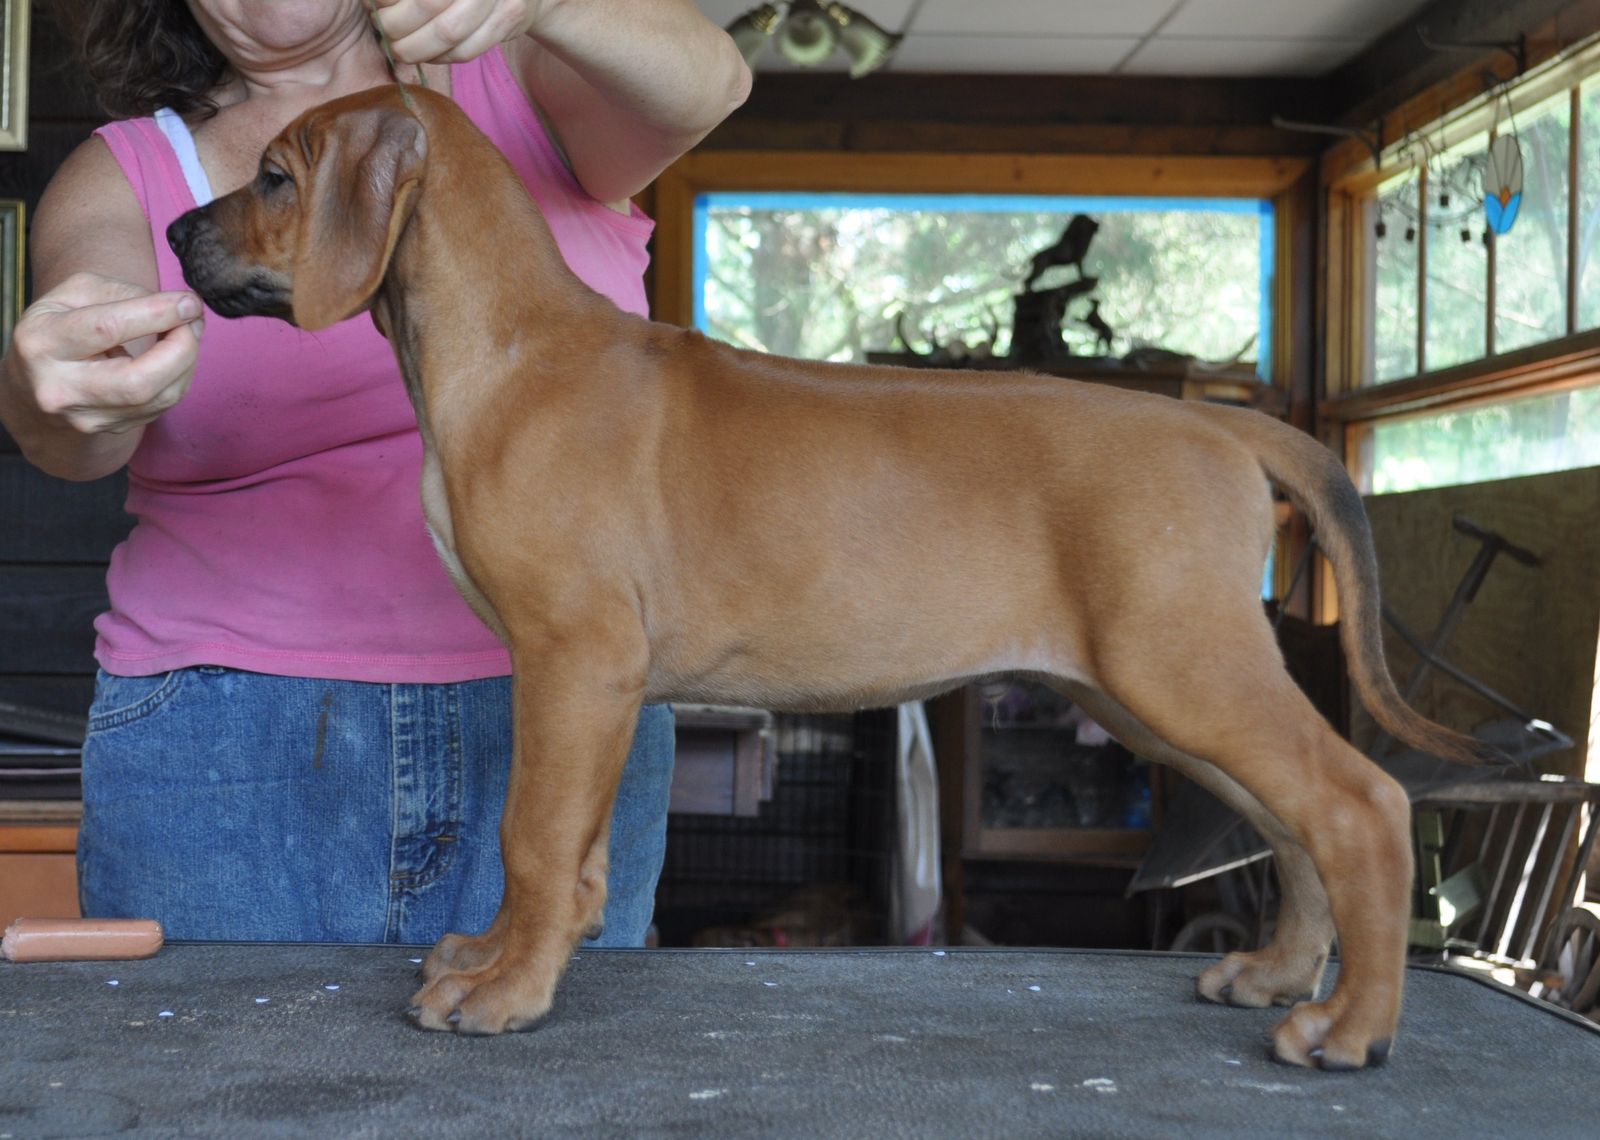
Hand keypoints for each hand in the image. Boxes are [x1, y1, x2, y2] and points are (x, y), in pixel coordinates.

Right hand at [5, 273, 203, 436]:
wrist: (36, 385)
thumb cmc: (59, 327)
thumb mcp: (73, 294)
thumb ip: (123, 293)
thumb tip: (180, 307)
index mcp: (42, 343)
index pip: (107, 328)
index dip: (157, 313)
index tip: (189, 302)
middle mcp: (61, 389)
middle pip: (139, 381)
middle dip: (181, 348)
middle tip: (193, 321)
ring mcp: (87, 417)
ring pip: (159, 397)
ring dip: (187, 361)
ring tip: (187, 332)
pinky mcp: (113, 429)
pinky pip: (163, 405)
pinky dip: (179, 376)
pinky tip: (176, 355)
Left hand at [371, 0, 549, 64]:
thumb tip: (373, 4)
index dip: (390, 1)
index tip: (373, 7)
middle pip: (429, 5)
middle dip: (397, 24)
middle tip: (381, 28)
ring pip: (449, 34)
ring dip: (416, 48)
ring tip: (397, 47)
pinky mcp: (509, 21)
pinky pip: (466, 50)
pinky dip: (439, 57)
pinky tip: (425, 53)